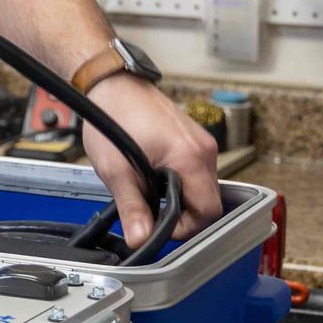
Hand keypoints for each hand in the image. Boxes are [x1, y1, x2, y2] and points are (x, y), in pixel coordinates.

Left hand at [78, 75, 221, 246]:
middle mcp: (204, 149)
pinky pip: (196, 171)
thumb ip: (132, 207)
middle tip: (152, 213)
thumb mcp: (117, 169)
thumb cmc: (113, 116)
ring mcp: (202, 142)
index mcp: (191, 157)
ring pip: (203, 187)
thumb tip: (140, 238)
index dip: (186, 228)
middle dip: (182, 214)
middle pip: (210, 201)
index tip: (161, 228)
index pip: (209, 211)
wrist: (112, 84)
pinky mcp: (194, 139)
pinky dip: (180, 181)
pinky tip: (155, 178)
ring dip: (180, 197)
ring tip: (149, 192)